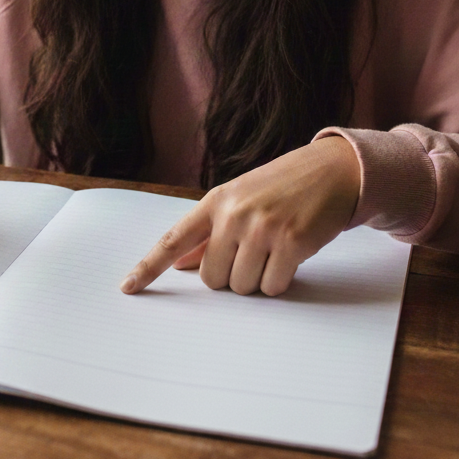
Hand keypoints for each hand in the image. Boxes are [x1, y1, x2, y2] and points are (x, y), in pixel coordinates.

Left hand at [120, 134, 360, 296]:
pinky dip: (281, 280)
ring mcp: (262, 228)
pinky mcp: (292, 243)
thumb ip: (208, 234)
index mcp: (215, 202)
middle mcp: (233, 214)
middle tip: (253, 252)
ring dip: (259, 279)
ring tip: (274, 248)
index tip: (128, 287)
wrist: (330, 171)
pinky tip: (291, 255)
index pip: (173, 239)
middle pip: (212, 278)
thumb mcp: (239, 200)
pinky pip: (273, 287)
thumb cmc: (280, 187)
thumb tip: (177, 263)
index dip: (149, 267)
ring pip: (243, 286)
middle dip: (231, 275)